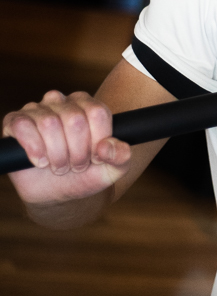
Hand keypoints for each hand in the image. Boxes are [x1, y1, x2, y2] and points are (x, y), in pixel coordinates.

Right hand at [4, 90, 130, 206]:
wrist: (57, 193)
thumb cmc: (85, 175)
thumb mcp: (112, 169)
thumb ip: (121, 156)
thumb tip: (107, 146)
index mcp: (87, 105)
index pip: (97, 113)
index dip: (97, 142)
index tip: (95, 157)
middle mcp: (62, 102)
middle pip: (75, 119)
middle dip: (77, 153)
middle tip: (75, 165)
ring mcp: (37, 110)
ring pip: (50, 123)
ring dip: (56, 155)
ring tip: (58, 166)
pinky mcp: (16, 122)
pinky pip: (22, 125)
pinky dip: (34, 149)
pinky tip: (40, 161)